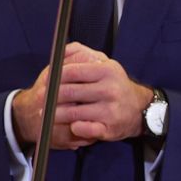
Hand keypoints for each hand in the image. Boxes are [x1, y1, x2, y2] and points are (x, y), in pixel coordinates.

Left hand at [12, 44, 152, 149]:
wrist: (139, 109)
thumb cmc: (115, 85)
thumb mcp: (104, 64)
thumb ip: (80, 53)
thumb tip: (59, 52)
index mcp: (107, 71)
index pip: (71, 72)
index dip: (53, 77)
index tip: (45, 82)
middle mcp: (110, 90)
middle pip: (68, 93)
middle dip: (50, 97)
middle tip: (41, 99)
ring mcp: (110, 110)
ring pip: (72, 113)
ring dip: (55, 114)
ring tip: (48, 114)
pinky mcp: (109, 128)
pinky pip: (83, 129)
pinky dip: (73, 128)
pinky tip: (72, 125)